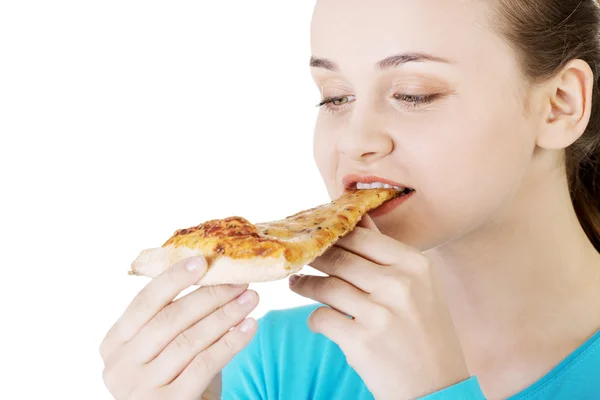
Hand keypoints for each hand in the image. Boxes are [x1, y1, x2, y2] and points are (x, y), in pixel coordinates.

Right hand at [100, 256, 258, 399]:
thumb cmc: (175, 378)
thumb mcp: (164, 348)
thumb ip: (176, 317)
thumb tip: (212, 273)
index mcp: (113, 344)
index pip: (144, 302)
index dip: (173, 278)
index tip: (202, 261)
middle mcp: (119, 367)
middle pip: (170, 319)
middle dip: (209, 296)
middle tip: (239, 281)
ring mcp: (141, 389)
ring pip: (190, 340)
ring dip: (225, 315)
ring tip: (250, 299)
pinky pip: (205, 364)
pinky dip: (231, 342)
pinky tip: (250, 327)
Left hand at [289, 215, 469, 399]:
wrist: (436, 388)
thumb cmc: (425, 333)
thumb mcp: (418, 286)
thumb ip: (385, 254)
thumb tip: (358, 218)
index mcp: (415, 264)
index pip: (360, 236)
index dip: (332, 235)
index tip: (316, 236)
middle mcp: (399, 284)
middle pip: (340, 258)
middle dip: (314, 257)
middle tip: (299, 257)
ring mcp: (380, 313)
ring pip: (326, 286)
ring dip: (305, 285)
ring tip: (297, 284)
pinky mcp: (361, 341)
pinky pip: (321, 317)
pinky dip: (314, 318)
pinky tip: (318, 319)